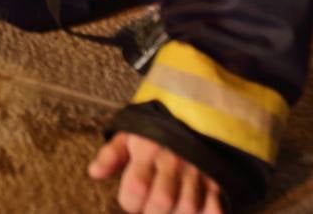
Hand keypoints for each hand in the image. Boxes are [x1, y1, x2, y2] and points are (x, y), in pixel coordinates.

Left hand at [90, 132, 223, 213]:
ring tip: (170, 209)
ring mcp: (198, 170)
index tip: (132, 199)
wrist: (196, 108)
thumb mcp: (130, 133)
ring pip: (188, 207)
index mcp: (148, 150)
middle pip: (162, 201)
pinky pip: (215, 207)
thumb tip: (94, 173)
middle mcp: (173, 161)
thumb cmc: (157, 127)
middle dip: (152, 212)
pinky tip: (194, 210)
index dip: (129, 202)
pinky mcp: (218, 176)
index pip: (135, 188)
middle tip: (150, 207)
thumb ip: (111, 154)